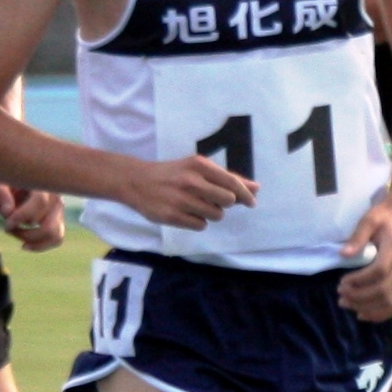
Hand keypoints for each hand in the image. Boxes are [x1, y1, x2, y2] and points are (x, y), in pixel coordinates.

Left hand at [0, 183, 64, 251]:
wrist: (20, 180)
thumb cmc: (7, 180)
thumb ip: (1, 193)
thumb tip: (8, 212)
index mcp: (44, 184)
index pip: (40, 202)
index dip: (22, 217)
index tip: (7, 224)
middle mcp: (56, 198)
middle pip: (49, 226)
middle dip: (26, 233)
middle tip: (8, 228)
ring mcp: (59, 211)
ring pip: (56, 235)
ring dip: (32, 240)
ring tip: (15, 234)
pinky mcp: (58, 220)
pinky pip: (56, 239)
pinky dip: (40, 246)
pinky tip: (25, 245)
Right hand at [121, 153, 257, 230]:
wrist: (136, 181)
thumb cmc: (174, 174)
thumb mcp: (198, 169)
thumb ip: (226, 178)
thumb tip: (256, 188)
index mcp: (199, 165)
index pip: (232, 182)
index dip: (246, 194)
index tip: (252, 202)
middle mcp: (190, 181)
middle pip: (228, 200)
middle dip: (226, 203)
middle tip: (214, 200)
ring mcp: (180, 199)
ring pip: (216, 215)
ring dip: (212, 213)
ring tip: (197, 205)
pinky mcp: (171, 216)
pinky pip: (201, 225)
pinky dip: (198, 222)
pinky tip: (187, 213)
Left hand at [336, 200, 391, 320]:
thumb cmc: (384, 217)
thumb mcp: (368, 220)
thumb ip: (357, 237)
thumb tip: (343, 255)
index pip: (379, 271)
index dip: (360, 280)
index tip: (342, 281)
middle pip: (385, 289)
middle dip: (360, 296)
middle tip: (340, 294)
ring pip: (391, 300)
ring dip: (368, 307)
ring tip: (347, 304)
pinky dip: (380, 313)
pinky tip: (363, 314)